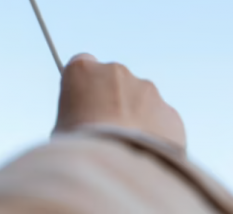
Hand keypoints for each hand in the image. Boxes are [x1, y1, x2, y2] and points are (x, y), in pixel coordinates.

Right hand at [54, 53, 185, 148]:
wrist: (117, 165)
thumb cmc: (80, 147)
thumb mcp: (62, 127)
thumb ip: (76, 114)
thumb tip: (86, 125)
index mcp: (82, 70)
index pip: (82, 66)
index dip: (84, 86)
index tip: (84, 104)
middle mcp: (116, 71)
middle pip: (114, 82)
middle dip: (113, 102)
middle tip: (105, 132)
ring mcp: (147, 90)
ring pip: (141, 102)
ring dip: (135, 119)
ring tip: (125, 147)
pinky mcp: (170, 113)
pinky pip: (161, 122)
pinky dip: (155, 136)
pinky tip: (144, 155)